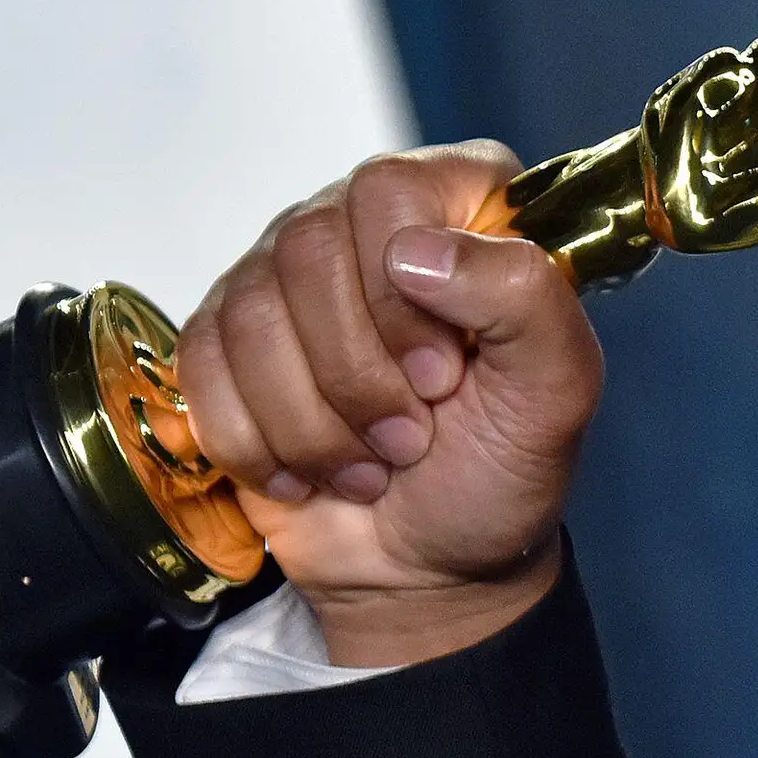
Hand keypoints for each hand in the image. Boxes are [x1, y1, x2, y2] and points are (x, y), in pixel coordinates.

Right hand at [176, 141, 602, 666]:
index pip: (391, 190)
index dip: (406, 295)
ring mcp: (285, 276)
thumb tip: (417, 251)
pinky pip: (201, 366)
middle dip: (359, 376)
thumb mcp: (557, 393)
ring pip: (250, 313)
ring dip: (313, 422)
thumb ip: (528, 300)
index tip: (444, 376)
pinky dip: (257, 442)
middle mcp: (364, 224)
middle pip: (308, 249)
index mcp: (460, 210)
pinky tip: (309, 472)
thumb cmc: (500, 472)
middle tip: (412, 439)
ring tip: (372, 465)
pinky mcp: (224, 339)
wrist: (428, 567)